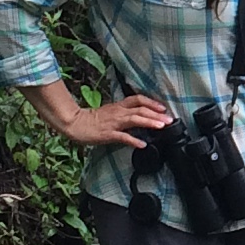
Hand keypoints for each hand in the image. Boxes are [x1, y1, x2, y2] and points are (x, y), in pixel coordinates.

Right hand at [34, 84, 169, 150]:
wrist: (75, 123)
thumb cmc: (92, 120)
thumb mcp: (110, 112)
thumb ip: (124, 113)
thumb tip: (139, 117)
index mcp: (119, 106)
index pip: (138, 99)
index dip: (152, 102)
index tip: (163, 108)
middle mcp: (118, 112)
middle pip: (140, 109)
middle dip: (156, 114)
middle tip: (169, 119)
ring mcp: (114, 122)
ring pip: (135, 119)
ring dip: (149, 122)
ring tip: (161, 127)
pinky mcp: (108, 134)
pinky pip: (123, 136)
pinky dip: (133, 140)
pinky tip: (142, 144)